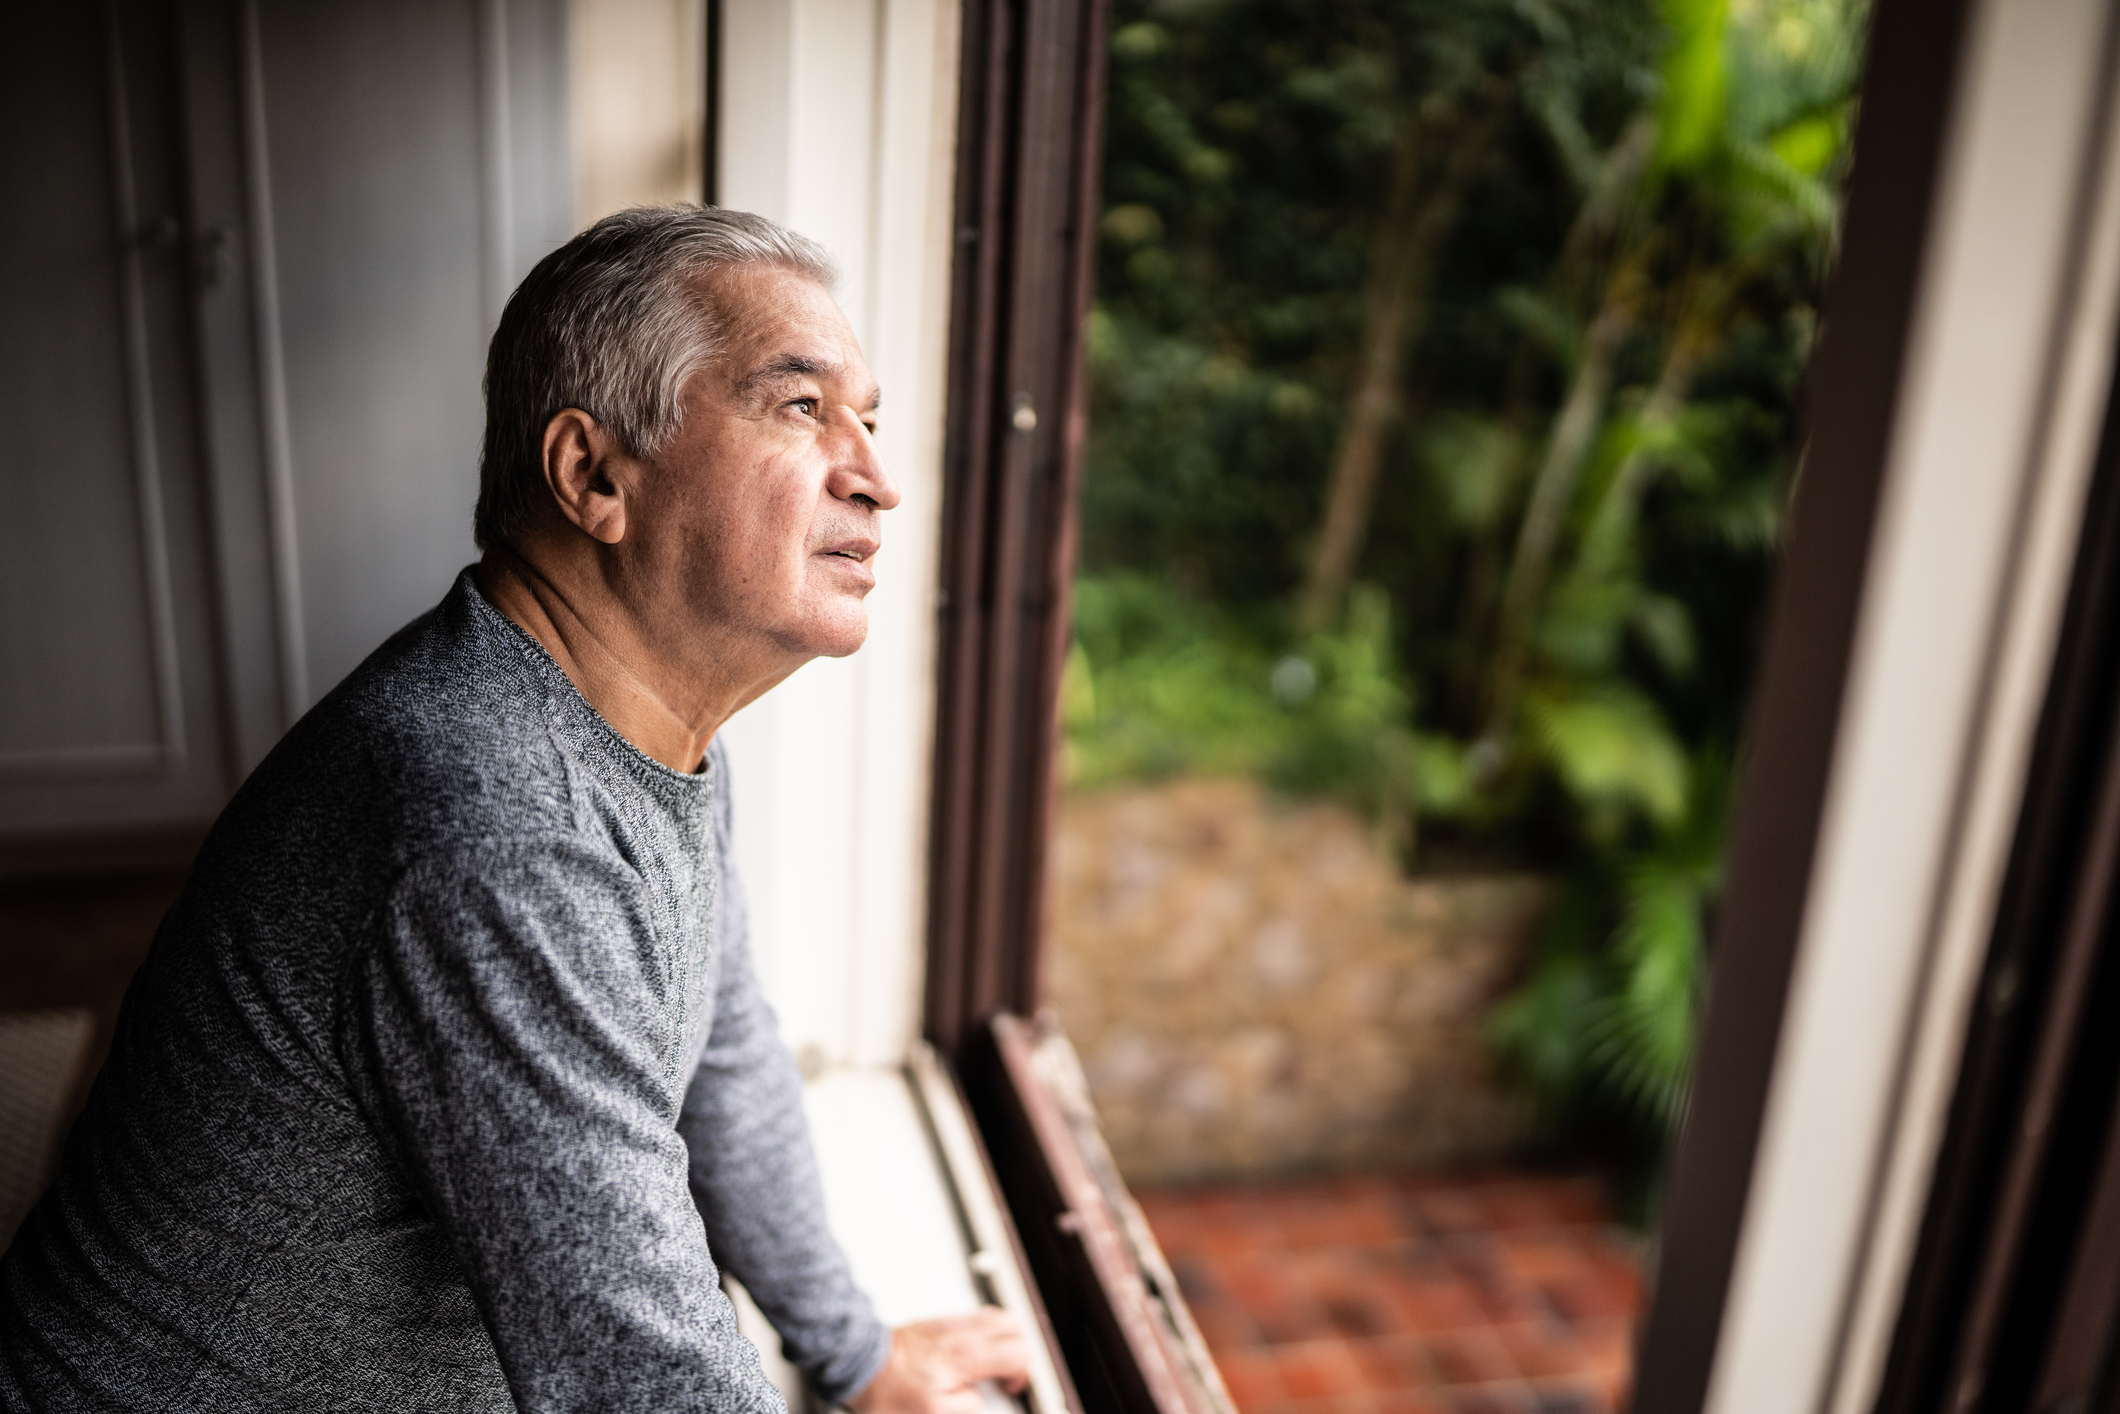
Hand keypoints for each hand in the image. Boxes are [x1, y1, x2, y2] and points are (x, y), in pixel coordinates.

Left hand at [845, 1309, 1030, 1413]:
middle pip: (1014, 1326)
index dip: (1021, 1373)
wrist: (860, 1361)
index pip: (1017, 1353)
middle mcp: (962, 1333)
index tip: (1009, 1388)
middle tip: (1007, 1373)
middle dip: (1019, 1351)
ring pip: (996, 1317)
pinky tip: (971, 1352)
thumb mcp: (933, 1412)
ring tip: (993, 1362)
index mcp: (966, 1356)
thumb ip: (967, 1405)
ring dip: (1003, 1339)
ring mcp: (951, 1323)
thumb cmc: (888, 1387)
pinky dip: (984, 1333)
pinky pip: (974, 1318)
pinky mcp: (939, 1321)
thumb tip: (978, 1398)